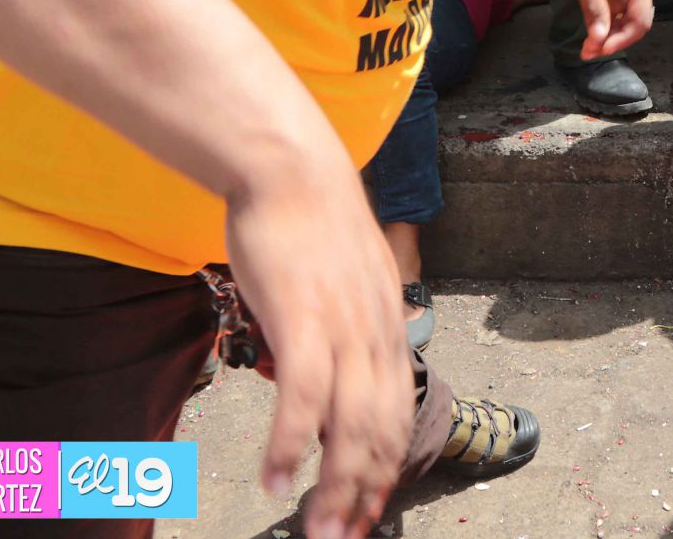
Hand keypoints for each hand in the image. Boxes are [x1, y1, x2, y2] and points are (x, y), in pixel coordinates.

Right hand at [224, 162, 409, 538]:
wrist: (292, 171)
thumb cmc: (310, 225)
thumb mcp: (349, 282)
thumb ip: (349, 327)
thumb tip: (333, 371)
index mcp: (388, 328)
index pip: (397, 414)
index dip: (385, 467)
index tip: (370, 508)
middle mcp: (376, 334)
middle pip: (379, 432)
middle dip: (363, 493)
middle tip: (343, 538)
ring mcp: (344, 329)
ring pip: (348, 426)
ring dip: (333, 485)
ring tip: (317, 529)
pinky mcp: (304, 320)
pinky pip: (303, 396)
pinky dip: (291, 444)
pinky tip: (275, 477)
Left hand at [562, 0, 653, 59]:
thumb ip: (596, 12)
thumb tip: (599, 41)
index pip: (641, 22)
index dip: (622, 40)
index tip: (600, 49)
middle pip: (634, 24)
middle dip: (613, 40)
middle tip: (588, 52)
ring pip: (625, 21)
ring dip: (608, 35)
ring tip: (587, 47)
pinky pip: (617, 13)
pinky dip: (605, 24)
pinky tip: (591, 32)